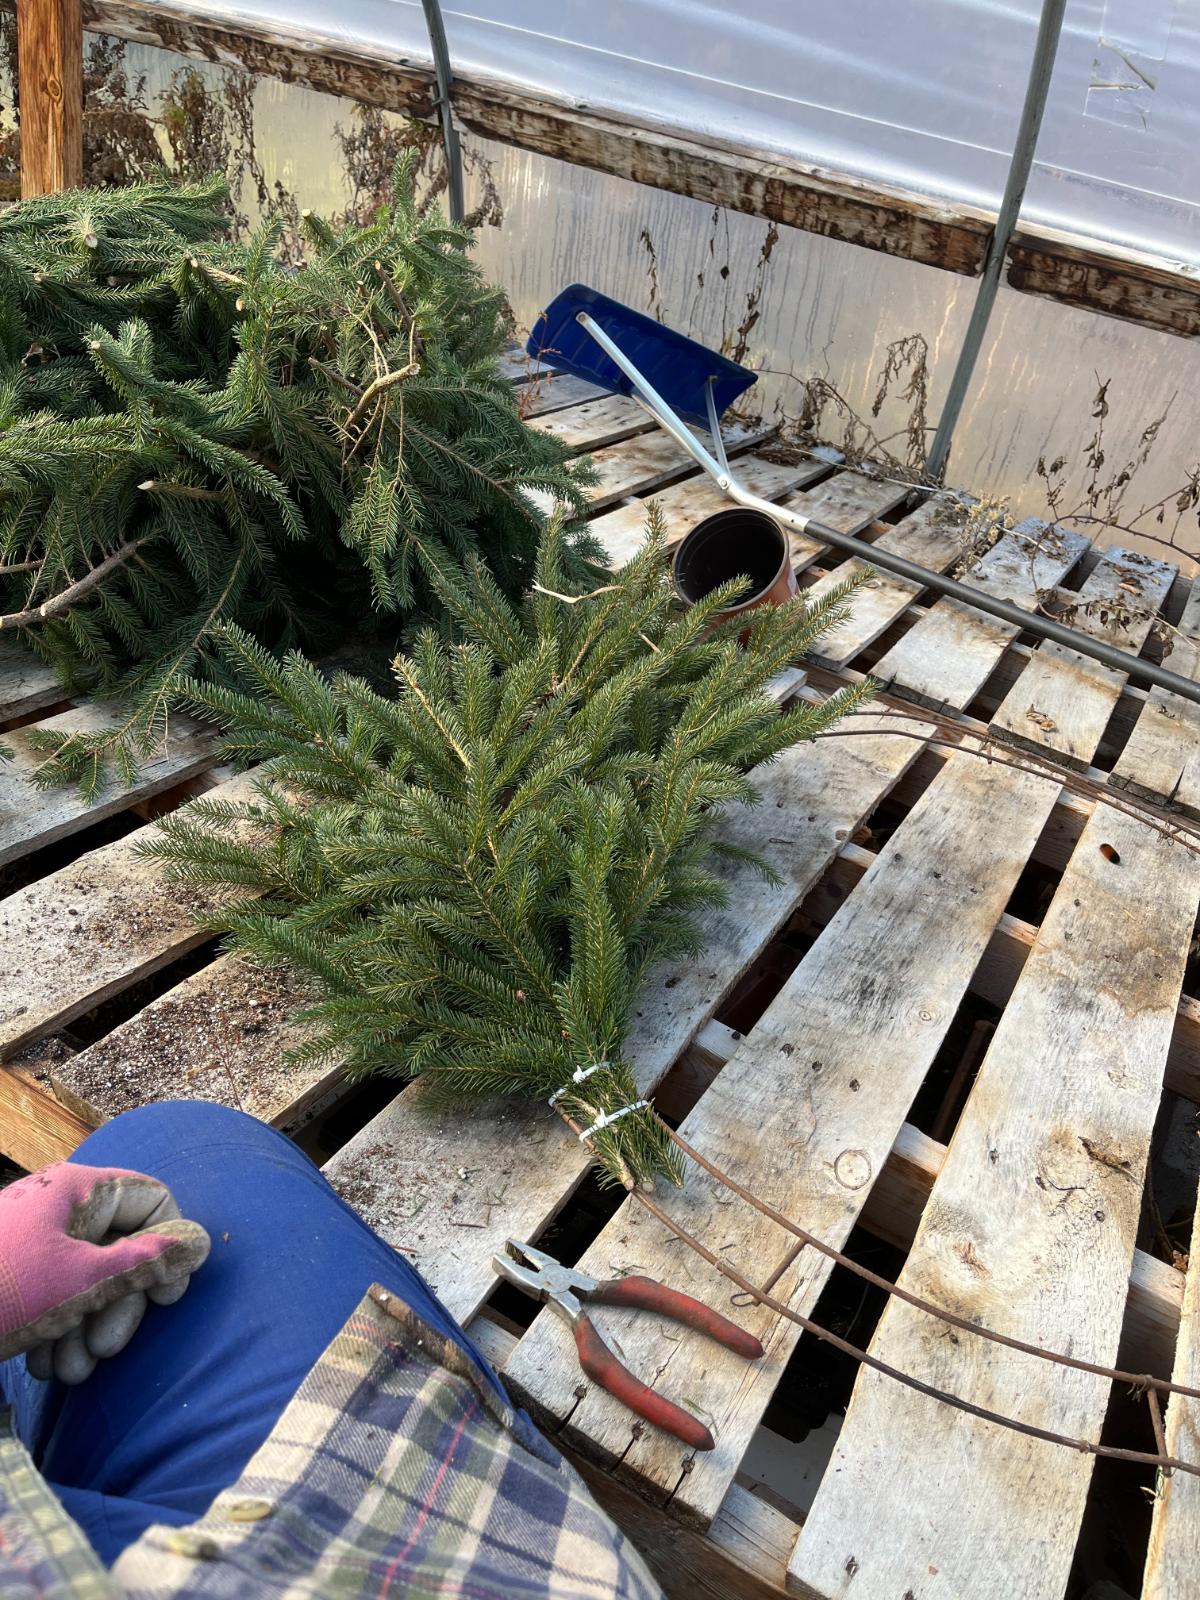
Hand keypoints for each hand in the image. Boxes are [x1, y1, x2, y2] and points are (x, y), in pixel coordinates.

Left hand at [0, 1163, 209, 1384]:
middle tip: (106, 1348)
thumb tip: (199, 1244)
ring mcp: (34, 1241)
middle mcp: (59, 1207)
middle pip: (123, 1246)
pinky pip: (57, 1295)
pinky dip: (59, 1331)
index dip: (168, 1248)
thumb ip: (146, 1263)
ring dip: (88, 1328)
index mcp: (78, 1190)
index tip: (165, 1298)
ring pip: (90, 1279)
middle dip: (119, 1305)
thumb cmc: (0, 1295)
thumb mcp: (80, 1283)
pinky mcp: (14, 1276)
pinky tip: (43, 1364)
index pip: (153, 1200)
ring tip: (67, 1369)